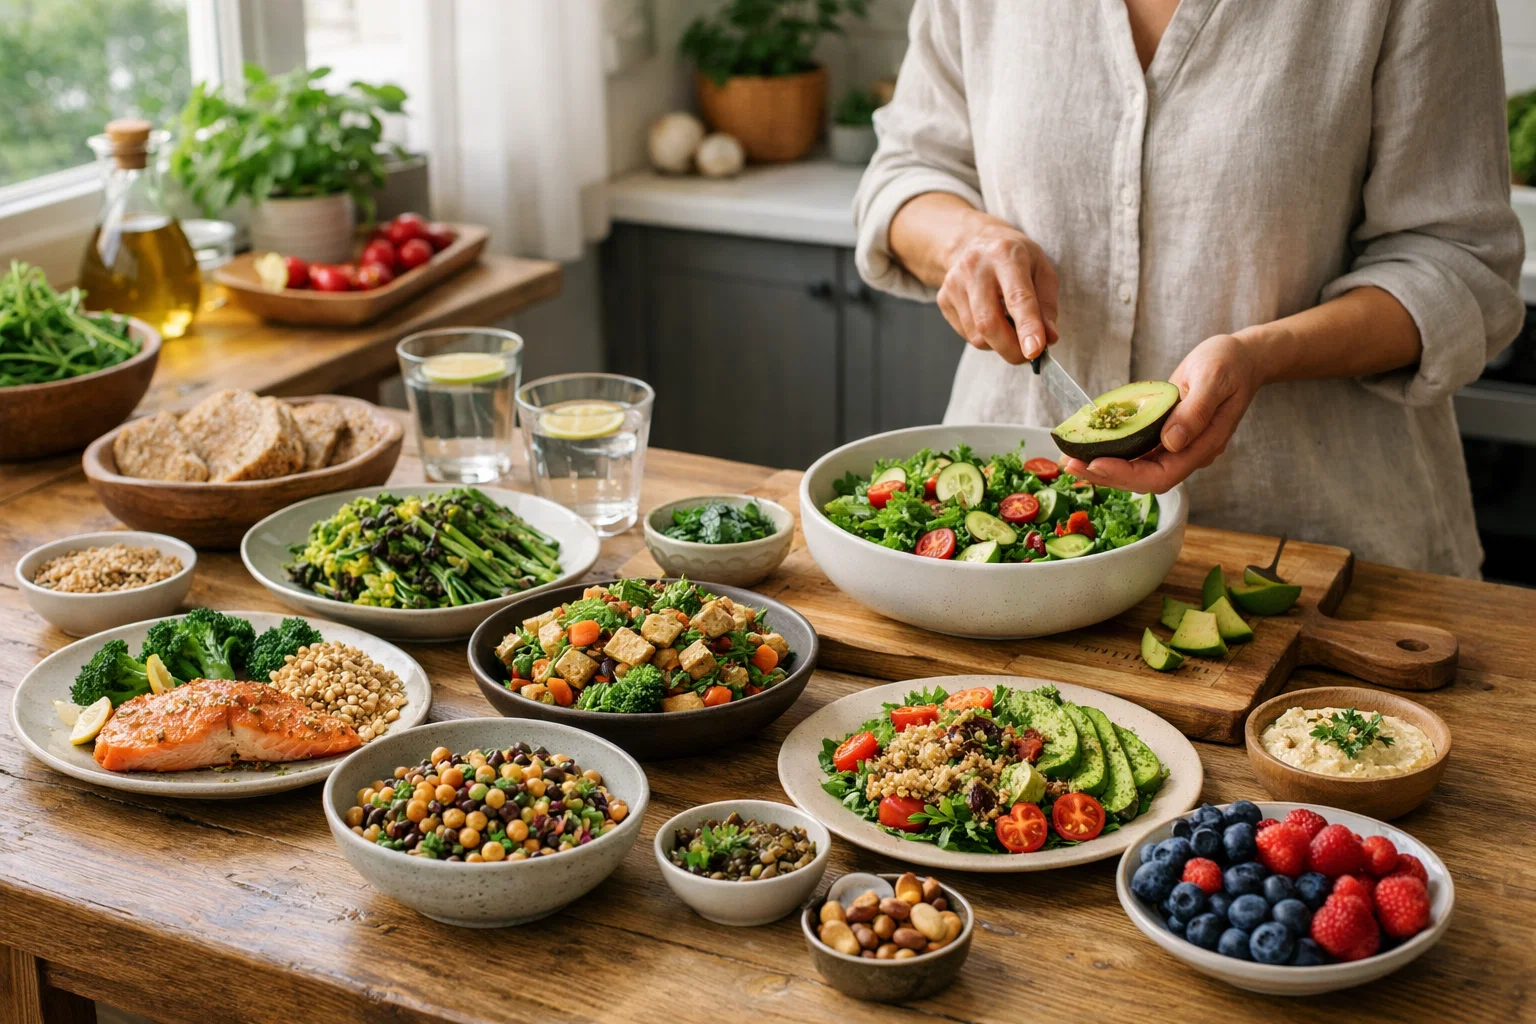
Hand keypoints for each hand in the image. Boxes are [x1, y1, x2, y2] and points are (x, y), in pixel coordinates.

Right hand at [936, 216, 1059, 363]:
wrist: (973, 241)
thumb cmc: (1014, 258)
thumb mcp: (1041, 270)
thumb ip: (1047, 305)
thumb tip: (1049, 338)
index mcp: (1005, 254)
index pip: (1017, 297)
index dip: (1027, 327)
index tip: (1035, 351)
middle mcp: (975, 267)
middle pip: (989, 323)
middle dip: (1011, 349)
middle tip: (1027, 356)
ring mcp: (954, 283)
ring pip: (977, 335)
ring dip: (999, 344)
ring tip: (1010, 327)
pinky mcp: (943, 299)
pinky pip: (966, 334)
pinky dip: (985, 338)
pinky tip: (991, 319)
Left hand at [1061, 333, 1263, 492]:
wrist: (1240, 358)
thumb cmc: (1230, 364)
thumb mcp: (1214, 379)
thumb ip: (1194, 412)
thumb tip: (1170, 442)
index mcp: (1203, 446)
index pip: (1161, 475)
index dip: (1127, 475)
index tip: (1096, 464)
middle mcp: (1188, 453)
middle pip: (1143, 479)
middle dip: (1105, 475)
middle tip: (1069, 464)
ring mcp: (1176, 447)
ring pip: (1136, 469)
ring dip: (1103, 467)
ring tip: (1069, 460)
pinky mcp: (1165, 436)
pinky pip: (1136, 451)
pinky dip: (1111, 451)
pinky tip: (1087, 446)